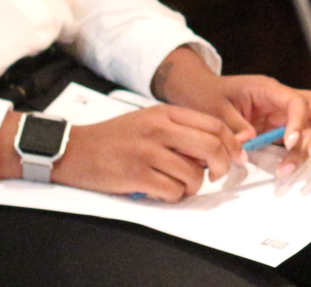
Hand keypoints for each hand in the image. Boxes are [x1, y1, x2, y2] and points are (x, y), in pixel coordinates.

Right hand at [0, 104, 238, 200]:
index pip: (214, 125)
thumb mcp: (150, 120)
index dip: (231, 144)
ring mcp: (148, 153)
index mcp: (166, 113)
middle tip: (218, 175)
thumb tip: (215, 149)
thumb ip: (180, 130)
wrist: (75, 149)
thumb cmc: (115, 137)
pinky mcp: (136, 176)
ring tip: (180, 185)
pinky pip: (172, 191)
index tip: (236, 157)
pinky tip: (163, 191)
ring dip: (194, 186)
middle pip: (211, 147)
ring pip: (193, 174)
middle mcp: (159, 130)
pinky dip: (174, 196)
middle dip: (222, 166)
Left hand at [156, 48, 310, 178]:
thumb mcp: (214, 109)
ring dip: (309, 146)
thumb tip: (248, 145)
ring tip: (289, 168)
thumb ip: (234, 127)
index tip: (289, 143)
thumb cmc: (206, 94)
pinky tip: (285, 167)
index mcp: (267, 89)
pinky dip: (297, 152)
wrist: (197, 92)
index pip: (297, 101)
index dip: (298, 122)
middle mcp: (280, 100)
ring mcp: (280, 114)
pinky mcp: (276, 127)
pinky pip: (297, 138)